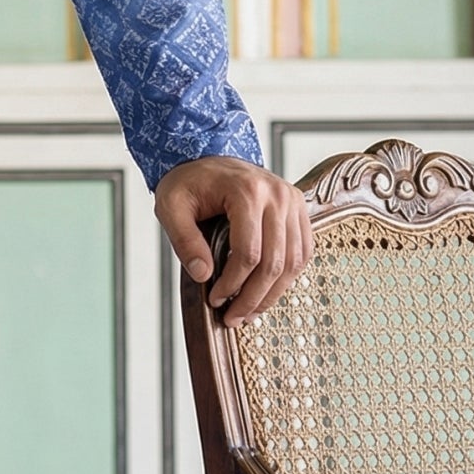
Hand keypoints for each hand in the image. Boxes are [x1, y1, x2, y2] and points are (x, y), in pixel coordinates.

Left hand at [153, 155, 312, 326]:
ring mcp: (293, 201)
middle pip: (274, 262)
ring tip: (249, 313)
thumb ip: (184, 241)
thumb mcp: (171, 207)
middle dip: (253, 298)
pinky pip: (302, 252)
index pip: (248, 252)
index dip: (233, 284)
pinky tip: (266, 292)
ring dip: (273, 294)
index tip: (215, 300)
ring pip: (293, 262)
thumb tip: (204, 276)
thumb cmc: (188, 182)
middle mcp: (277, 195)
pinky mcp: (300, 209)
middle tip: (233, 318)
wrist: (207, 155)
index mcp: (246, 191)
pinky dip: (287, 277)